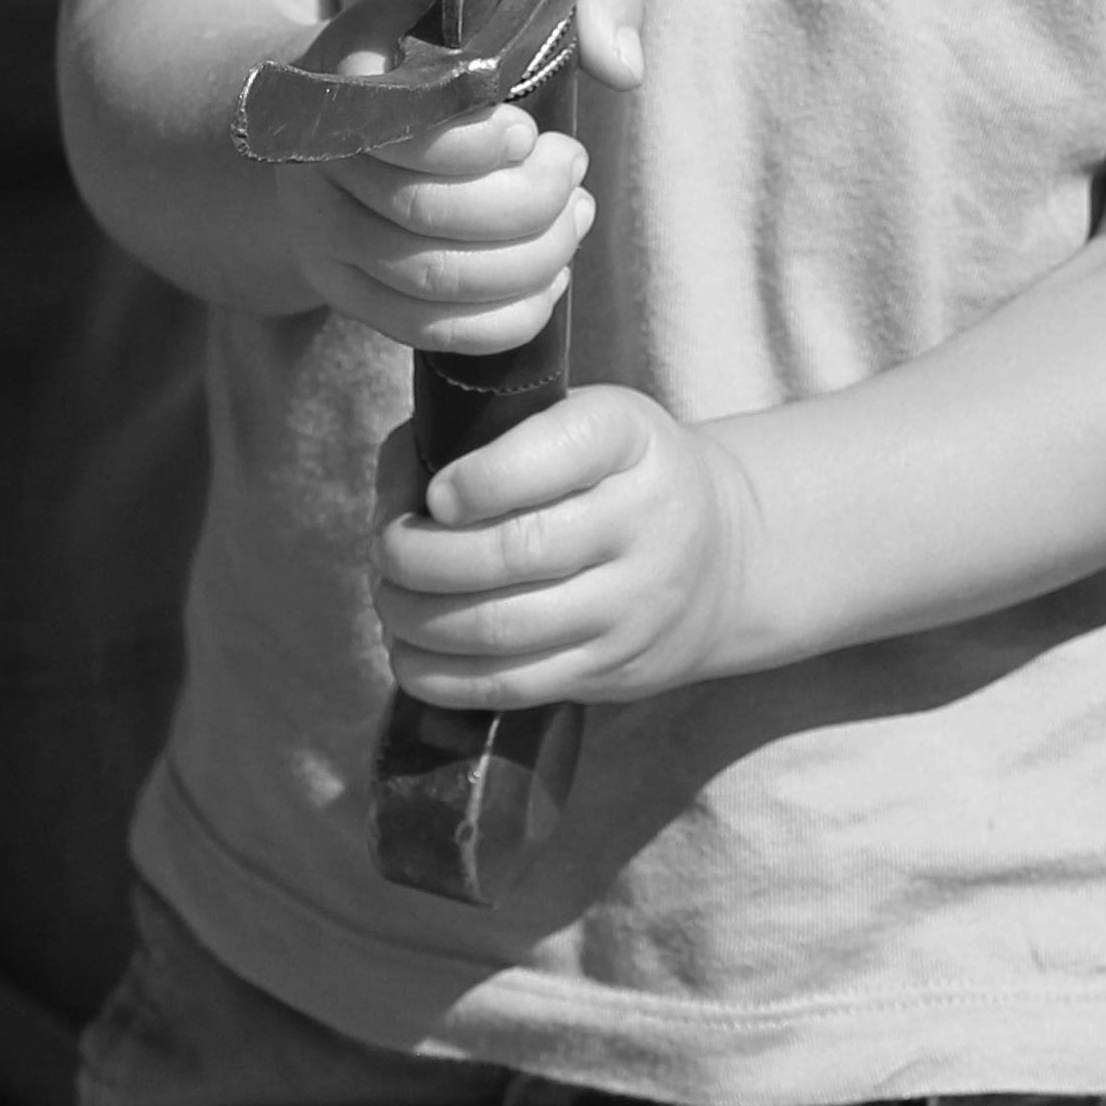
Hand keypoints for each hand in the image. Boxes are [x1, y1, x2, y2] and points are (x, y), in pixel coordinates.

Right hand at [278, 0, 641, 350]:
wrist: (357, 103)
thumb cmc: (458, 44)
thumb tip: (622, 66)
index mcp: (349, 68)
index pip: (398, 125)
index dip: (476, 141)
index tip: (528, 130)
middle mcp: (320, 155)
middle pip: (425, 212)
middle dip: (529, 203)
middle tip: (569, 170)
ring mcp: (323, 231)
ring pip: (434, 278)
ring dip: (531, 259)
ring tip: (572, 217)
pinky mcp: (345, 289)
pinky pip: (427, 331)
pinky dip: (507, 317)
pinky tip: (550, 279)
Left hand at [374, 385, 754, 706]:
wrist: (718, 559)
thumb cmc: (610, 477)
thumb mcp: (574, 420)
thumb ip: (480, 432)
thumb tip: (398, 487)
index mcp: (629, 437)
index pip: (558, 450)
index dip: (481, 478)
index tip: (437, 494)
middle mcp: (644, 520)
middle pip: (514, 550)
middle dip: (419, 556)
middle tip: (386, 550)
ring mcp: (632, 606)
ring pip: (502, 626)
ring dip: (416, 618)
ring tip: (390, 598)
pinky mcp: (611, 671)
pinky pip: (509, 685)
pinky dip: (439, 674)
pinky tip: (409, 651)